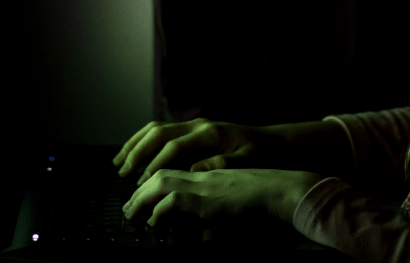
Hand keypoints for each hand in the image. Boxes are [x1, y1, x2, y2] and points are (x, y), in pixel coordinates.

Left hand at [123, 167, 326, 227]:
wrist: (281, 191)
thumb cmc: (264, 201)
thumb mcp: (236, 207)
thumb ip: (216, 217)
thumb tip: (203, 236)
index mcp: (209, 175)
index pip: (174, 173)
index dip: (153, 184)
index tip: (141, 199)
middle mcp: (203, 175)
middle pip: (162, 175)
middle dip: (140, 191)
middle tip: (127, 208)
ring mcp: (205, 184)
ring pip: (162, 182)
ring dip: (143, 198)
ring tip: (132, 213)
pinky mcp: (208, 197)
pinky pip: (175, 200)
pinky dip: (161, 211)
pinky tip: (156, 222)